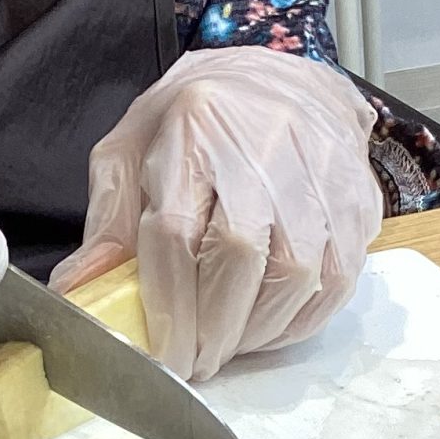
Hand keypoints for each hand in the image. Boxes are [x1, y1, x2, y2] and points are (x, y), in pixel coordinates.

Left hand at [52, 48, 382, 381]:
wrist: (284, 76)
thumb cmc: (199, 118)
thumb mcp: (132, 148)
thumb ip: (108, 222)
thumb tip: (81, 289)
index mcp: (195, 126)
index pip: (178, 231)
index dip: (170, 307)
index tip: (162, 356)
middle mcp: (265, 146)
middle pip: (240, 257)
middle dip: (212, 329)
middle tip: (192, 363)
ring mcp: (321, 174)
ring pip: (297, 277)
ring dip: (255, 331)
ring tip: (226, 343)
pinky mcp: (358, 202)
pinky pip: (336, 282)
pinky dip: (299, 320)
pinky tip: (267, 325)